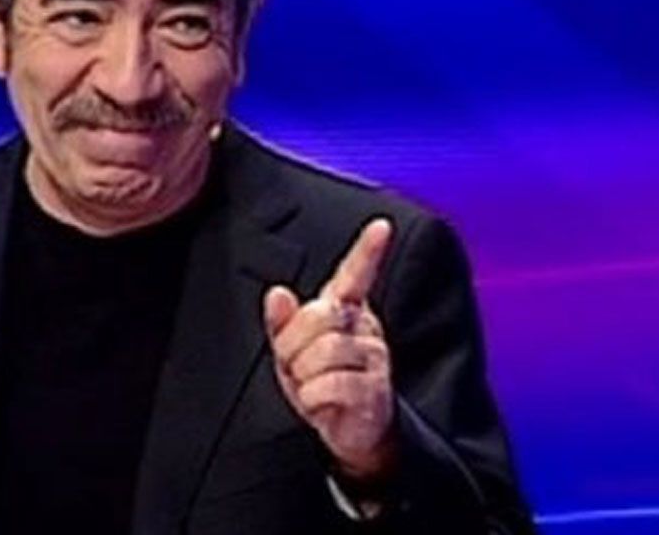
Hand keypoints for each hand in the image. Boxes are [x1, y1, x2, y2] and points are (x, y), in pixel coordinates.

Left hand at [263, 218, 396, 480]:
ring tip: (314, 388)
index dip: (368, 250)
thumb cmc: (321, 385)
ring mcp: (374, 358)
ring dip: (303, 378)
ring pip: (321, 353)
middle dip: (293, 347)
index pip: (355, 275)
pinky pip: (328, 386)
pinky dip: (313, 400)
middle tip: (299, 369)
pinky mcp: (374, 389)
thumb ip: (283, 323)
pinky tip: (323, 405)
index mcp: (347, 311)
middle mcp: (365, 329)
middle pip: (317, 317)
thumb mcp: (292, 354)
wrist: (350, 433)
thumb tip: (277, 292)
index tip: (381, 225)